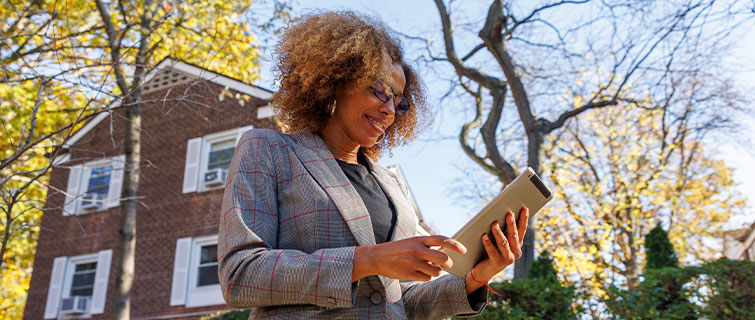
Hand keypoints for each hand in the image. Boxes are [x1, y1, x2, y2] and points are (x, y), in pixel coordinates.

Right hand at [352, 235, 466, 281]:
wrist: (377, 257)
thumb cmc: (398, 249)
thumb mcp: (412, 242)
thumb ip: (428, 245)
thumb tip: (445, 251)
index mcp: (419, 239)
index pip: (442, 240)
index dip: (455, 245)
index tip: (463, 250)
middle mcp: (418, 250)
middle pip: (443, 258)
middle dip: (448, 263)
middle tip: (447, 264)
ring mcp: (414, 263)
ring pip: (437, 271)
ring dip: (436, 271)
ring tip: (427, 267)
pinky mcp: (410, 274)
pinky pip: (427, 278)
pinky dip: (426, 277)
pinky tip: (418, 272)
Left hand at [466, 207, 528, 292]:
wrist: (484, 271)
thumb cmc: (491, 252)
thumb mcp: (500, 242)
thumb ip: (503, 232)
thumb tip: (502, 215)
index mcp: (517, 246)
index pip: (522, 230)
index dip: (523, 219)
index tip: (524, 209)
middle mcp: (515, 253)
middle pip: (513, 235)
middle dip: (511, 223)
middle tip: (509, 213)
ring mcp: (507, 259)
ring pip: (503, 243)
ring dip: (498, 232)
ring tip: (494, 223)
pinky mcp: (497, 263)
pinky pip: (492, 251)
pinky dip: (488, 243)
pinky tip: (484, 236)